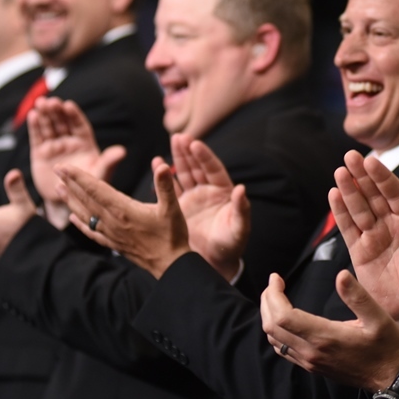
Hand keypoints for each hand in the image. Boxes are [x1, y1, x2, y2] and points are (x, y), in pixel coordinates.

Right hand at [28, 97, 124, 226]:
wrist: (68, 202)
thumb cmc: (88, 187)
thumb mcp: (99, 174)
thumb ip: (108, 162)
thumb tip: (122, 151)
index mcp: (85, 143)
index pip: (79, 125)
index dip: (74, 115)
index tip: (68, 105)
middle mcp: (70, 141)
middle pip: (63, 122)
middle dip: (57, 111)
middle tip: (52, 102)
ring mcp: (55, 146)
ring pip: (49, 126)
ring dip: (45, 114)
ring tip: (40, 103)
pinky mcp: (41, 153)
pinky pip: (38, 137)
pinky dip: (35, 126)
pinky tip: (33, 115)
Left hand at [56, 160, 191, 277]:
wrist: (170, 265)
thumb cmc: (172, 235)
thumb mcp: (172, 207)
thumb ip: (166, 185)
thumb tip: (162, 164)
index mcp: (124, 210)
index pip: (96, 189)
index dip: (78, 176)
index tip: (63, 166)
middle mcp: (112, 222)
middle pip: (86, 199)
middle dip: (70, 183)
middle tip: (57, 169)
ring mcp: (111, 234)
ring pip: (85, 214)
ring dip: (71, 201)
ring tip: (58, 189)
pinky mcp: (113, 244)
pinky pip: (91, 232)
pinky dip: (80, 224)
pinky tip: (72, 218)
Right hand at [169, 133, 249, 279]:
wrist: (214, 262)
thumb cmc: (231, 245)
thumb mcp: (239, 228)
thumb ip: (241, 209)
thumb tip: (242, 189)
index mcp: (224, 192)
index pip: (214, 169)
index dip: (205, 156)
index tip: (195, 143)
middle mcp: (208, 191)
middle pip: (198, 166)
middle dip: (189, 151)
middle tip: (180, 136)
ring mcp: (193, 197)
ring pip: (184, 173)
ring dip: (178, 157)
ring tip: (172, 141)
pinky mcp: (179, 207)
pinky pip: (171, 188)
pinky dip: (164, 176)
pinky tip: (157, 163)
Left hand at [261, 269, 398, 391]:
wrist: (391, 378)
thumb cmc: (386, 346)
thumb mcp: (379, 317)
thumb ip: (358, 296)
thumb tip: (341, 275)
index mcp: (324, 337)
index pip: (283, 316)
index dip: (273, 295)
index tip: (277, 277)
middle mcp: (312, 351)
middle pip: (272, 327)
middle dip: (267, 302)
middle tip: (274, 283)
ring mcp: (310, 362)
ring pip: (274, 340)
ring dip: (268, 316)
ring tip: (275, 297)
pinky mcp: (312, 367)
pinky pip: (283, 350)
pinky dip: (276, 331)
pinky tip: (285, 319)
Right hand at [331, 150, 398, 346]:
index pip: (395, 193)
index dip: (383, 177)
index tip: (371, 160)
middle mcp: (392, 224)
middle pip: (374, 194)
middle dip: (362, 175)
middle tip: (350, 156)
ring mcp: (374, 236)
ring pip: (359, 207)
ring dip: (349, 189)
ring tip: (339, 172)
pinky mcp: (360, 251)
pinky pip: (348, 227)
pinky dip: (340, 211)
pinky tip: (333, 194)